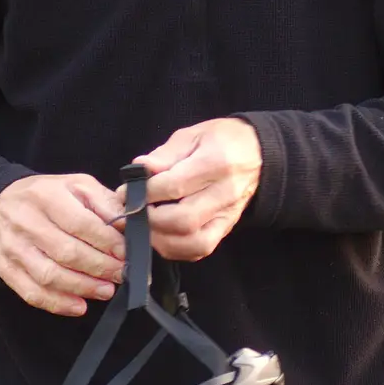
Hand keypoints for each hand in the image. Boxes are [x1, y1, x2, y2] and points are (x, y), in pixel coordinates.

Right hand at [0, 174, 125, 315]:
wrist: (1, 203)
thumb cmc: (48, 195)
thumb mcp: (77, 185)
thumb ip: (104, 202)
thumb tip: (127, 225)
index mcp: (46, 196)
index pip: (80, 223)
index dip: (107, 242)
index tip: (127, 253)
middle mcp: (26, 222)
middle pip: (67, 252)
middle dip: (100, 267)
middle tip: (122, 274)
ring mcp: (13, 248)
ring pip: (50, 275)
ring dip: (83, 287)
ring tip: (106, 290)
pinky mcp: (6, 269)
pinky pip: (32, 292)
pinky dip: (58, 303)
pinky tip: (80, 306)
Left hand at [131, 118, 262, 261]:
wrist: (257, 155)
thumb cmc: (221, 140)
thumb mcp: (192, 135)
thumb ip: (164, 155)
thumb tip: (138, 169)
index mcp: (216, 163)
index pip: (174, 186)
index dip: (145, 192)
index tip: (126, 192)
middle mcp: (225, 193)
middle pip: (183, 219)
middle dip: (150, 219)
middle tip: (132, 211)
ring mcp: (227, 215)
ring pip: (192, 242)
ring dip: (161, 238)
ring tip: (143, 225)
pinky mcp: (225, 229)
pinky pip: (199, 249)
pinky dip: (175, 248)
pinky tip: (160, 235)